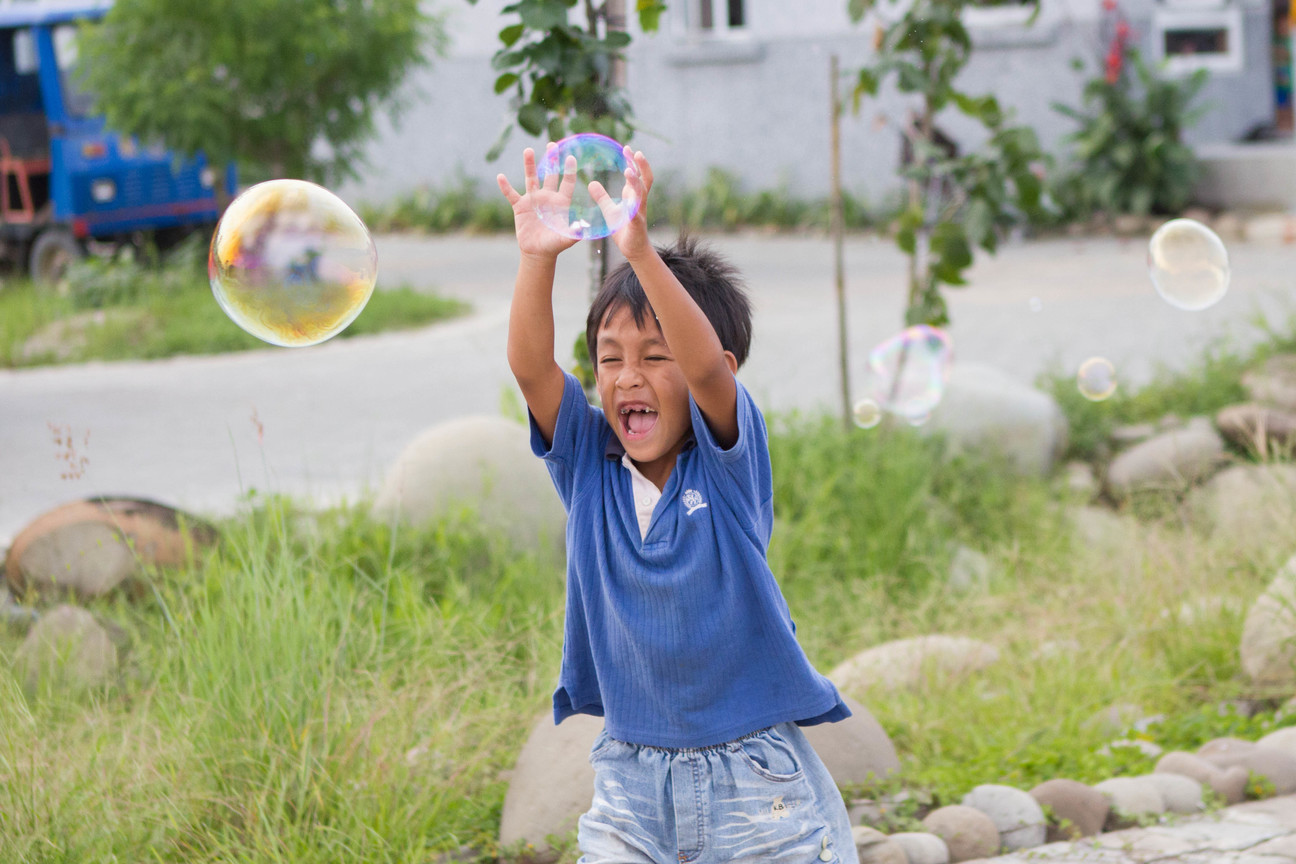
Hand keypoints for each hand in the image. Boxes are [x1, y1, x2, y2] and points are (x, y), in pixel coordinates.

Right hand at [497, 144, 579, 260]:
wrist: (538, 252)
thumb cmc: (554, 245)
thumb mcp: (565, 239)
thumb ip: (573, 233)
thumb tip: (582, 228)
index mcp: (560, 202)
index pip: (566, 183)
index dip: (569, 170)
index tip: (571, 157)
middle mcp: (547, 197)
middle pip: (549, 174)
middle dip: (551, 160)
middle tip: (552, 144)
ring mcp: (533, 200)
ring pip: (531, 178)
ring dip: (529, 165)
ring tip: (528, 150)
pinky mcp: (520, 206)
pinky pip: (511, 194)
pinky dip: (505, 186)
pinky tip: (500, 177)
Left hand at [590, 147, 652, 261]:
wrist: (633, 249)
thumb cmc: (623, 229)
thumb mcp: (609, 210)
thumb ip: (602, 197)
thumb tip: (591, 183)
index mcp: (634, 196)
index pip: (636, 174)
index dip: (633, 162)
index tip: (627, 148)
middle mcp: (639, 201)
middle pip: (644, 179)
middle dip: (641, 166)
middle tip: (635, 152)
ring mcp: (639, 213)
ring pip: (641, 194)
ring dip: (635, 182)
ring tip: (628, 172)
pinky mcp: (637, 226)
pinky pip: (635, 216)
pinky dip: (633, 209)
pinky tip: (630, 204)